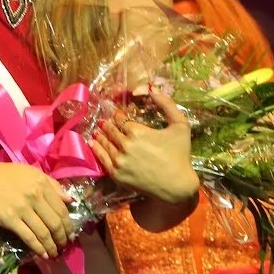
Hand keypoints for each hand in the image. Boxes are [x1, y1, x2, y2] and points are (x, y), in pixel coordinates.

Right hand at [0, 161, 74, 258]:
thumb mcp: (30, 172)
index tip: (71, 233)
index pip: (61, 208)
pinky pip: (29, 237)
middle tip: (64, 246)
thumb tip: (69, 200)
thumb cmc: (3, 175)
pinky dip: (38, 248)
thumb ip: (52, 184)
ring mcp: (22, 209)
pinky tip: (43, 254)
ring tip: (55, 253)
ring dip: (52, 246)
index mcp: (42, 183)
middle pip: (55, 222)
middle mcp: (34, 196)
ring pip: (43, 232)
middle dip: (62, 238)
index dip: (68, 224)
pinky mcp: (10, 220)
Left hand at [88, 91, 196, 205]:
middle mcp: (125, 145)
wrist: (176, 186)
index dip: (117, 115)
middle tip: (102, 120)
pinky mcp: (116, 175)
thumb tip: (152, 88)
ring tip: (96, 130)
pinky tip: (93, 143)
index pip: (120, 119)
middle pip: (110, 130)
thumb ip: (167, 104)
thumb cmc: (180, 154)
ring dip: (100, 135)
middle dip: (107, 124)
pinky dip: (96, 149)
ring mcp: (119, 161)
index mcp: (137, 132)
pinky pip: (102, 159)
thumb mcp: (180, 125)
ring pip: (105, 143)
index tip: (114, 112)